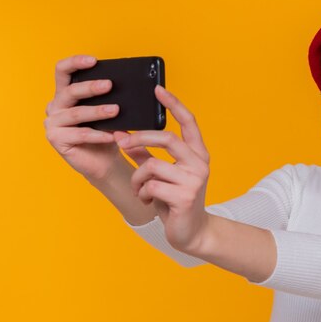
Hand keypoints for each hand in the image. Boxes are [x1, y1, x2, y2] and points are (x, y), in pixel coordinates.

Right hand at [44, 55, 130, 182]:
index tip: (93, 60)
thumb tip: (128, 87)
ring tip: (115, 110)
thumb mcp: (108, 112)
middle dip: (90, 87)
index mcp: (65, 94)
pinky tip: (112, 135)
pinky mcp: (55, 139)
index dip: (75, 63)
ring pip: (76, 113)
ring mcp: (52, 123)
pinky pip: (80, 135)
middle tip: (109, 85)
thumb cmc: (106, 132)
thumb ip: (110, 98)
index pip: (63, 71)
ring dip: (97, 111)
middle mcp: (55, 106)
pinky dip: (98, 135)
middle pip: (69, 91)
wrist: (105, 161)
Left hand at [117, 85, 210, 255]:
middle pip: (166, 138)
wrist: (191, 233)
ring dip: (138, 179)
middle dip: (139, 138)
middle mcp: (200, 163)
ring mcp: (194, 180)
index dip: (174, 104)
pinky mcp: (185, 196)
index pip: (189, 122)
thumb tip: (123, 136)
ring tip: (140, 191)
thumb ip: (145, 155)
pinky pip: (151, 185)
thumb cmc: (174, 201)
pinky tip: (147, 202)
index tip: (158, 88)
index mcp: (197, 154)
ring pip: (152, 166)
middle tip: (121, 141)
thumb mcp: (161, 175)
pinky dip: (142, 193)